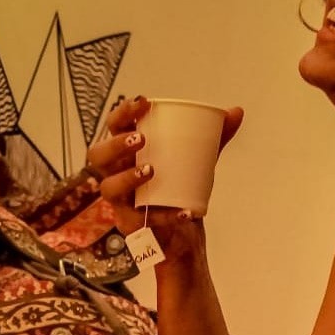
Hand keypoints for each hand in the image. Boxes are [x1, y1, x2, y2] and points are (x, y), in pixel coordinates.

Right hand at [87, 95, 243, 241]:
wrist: (184, 232)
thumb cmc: (180, 187)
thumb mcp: (198, 160)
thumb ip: (215, 138)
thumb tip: (236, 112)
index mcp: (128, 152)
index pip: (114, 126)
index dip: (122, 113)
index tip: (143, 103)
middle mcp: (117, 173)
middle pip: (98, 155)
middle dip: (115, 144)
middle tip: (141, 139)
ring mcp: (122, 201)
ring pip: (108, 188)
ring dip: (126, 177)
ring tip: (151, 171)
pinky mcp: (132, 226)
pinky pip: (142, 221)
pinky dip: (166, 216)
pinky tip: (186, 212)